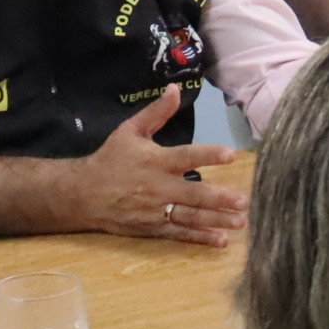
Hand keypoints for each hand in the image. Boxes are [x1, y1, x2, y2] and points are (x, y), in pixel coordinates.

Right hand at [68, 87, 248, 245]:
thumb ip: (156, 112)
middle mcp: (159, 187)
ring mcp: (156, 210)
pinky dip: (200, 238)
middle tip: (245, 201)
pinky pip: (179, 233)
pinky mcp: (152, 228)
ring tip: (241, 222)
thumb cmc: (111, 159)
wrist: (83, 194)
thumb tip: (175, 89)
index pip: (186, 157)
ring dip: (217, 220)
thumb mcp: (130, 131)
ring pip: (190, 216)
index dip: (208, 156)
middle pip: (194, 193)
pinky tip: (221, 240)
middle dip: (220, 198)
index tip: (231, 155)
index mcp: (156, 161)